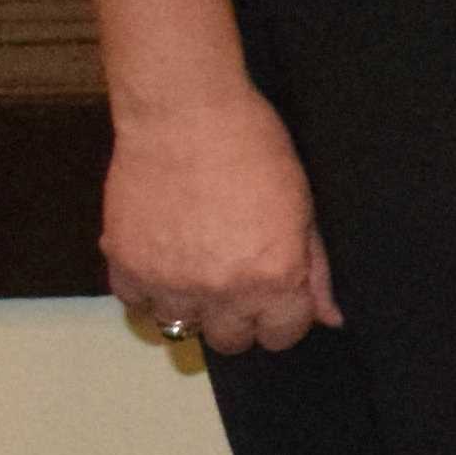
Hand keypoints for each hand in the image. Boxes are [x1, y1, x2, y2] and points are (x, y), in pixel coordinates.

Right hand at [105, 89, 338, 358]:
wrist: (186, 113)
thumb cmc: (254, 149)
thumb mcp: (303, 208)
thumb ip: (314, 270)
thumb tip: (329, 317)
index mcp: (273, 278)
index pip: (282, 335)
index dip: (282, 317)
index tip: (275, 299)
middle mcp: (221, 290)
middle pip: (230, 341)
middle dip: (237, 317)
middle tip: (233, 279)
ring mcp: (169, 281)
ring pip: (179, 326)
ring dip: (190, 304)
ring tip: (194, 265)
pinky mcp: (126, 264)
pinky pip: (134, 303)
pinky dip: (146, 289)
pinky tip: (161, 258)